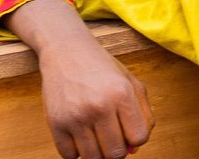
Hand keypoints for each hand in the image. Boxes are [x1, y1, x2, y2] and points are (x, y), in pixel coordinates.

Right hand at [37, 43, 154, 158]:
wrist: (66, 51)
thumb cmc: (101, 67)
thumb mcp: (130, 82)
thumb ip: (142, 114)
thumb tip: (134, 149)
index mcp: (122, 94)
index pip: (139, 137)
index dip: (136, 138)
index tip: (129, 130)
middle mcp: (99, 106)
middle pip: (115, 154)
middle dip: (117, 149)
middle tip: (112, 136)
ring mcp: (76, 116)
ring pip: (93, 158)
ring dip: (98, 152)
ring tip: (97, 136)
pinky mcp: (55, 123)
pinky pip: (69, 156)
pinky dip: (76, 152)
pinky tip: (80, 136)